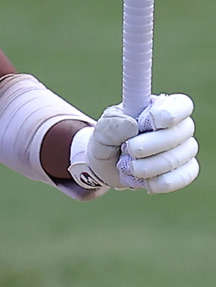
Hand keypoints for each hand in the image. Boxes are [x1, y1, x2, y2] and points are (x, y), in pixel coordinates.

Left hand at [69, 93, 198, 193]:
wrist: (106, 165)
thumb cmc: (108, 139)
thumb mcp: (101, 129)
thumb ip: (112, 124)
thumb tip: (133, 125)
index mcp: (159, 107)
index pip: (181, 104)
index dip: (172, 112)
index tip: (153, 121)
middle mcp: (178, 126)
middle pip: (180, 133)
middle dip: (150, 145)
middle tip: (128, 149)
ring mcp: (184, 149)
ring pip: (178, 157)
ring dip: (148, 166)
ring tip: (128, 166)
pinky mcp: (185, 170)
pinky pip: (183, 177)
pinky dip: (159, 182)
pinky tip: (145, 181)